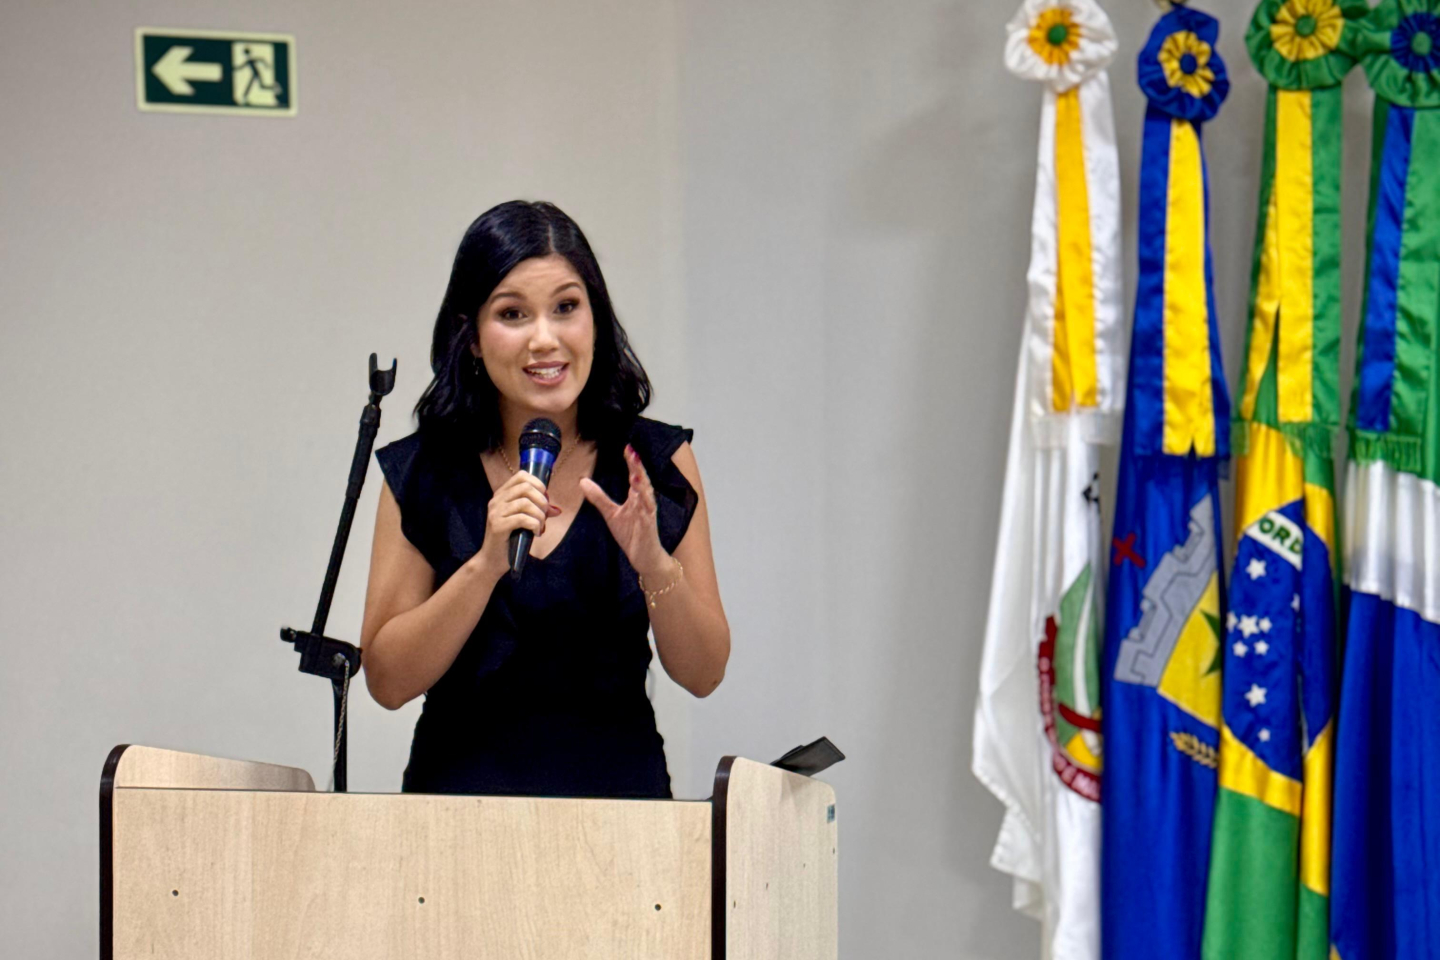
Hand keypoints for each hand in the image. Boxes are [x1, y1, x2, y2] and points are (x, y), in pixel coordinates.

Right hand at [474, 467, 562, 578]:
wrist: (492, 561)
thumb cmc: (510, 540)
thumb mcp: (525, 522)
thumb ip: (538, 512)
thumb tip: (557, 510)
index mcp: (501, 495)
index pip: (522, 476)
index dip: (538, 484)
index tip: (544, 499)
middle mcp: (496, 501)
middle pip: (525, 487)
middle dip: (541, 500)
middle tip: (544, 515)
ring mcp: (495, 512)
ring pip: (526, 503)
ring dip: (539, 515)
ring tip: (540, 526)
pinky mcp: (497, 526)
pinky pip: (523, 518)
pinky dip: (535, 525)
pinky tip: (536, 533)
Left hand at [579, 444, 669, 578]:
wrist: (644, 556)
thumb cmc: (631, 534)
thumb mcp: (610, 514)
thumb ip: (599, 497)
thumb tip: (582, 481)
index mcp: (636, 497)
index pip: (634, 476)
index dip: (631, 462)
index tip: (627, 448)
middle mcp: (644, 501)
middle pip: (642, 480)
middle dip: (638, 466)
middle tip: (632, 451)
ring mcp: (648, 512)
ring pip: (647, 493)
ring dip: (642, 480)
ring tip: (637, 468)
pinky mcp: (649, 524)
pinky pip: (648, 511)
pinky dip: (646, 501)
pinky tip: (642, 493)